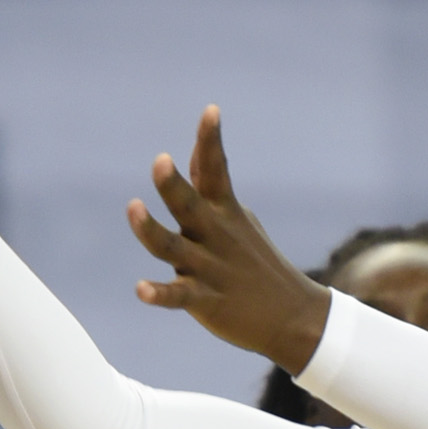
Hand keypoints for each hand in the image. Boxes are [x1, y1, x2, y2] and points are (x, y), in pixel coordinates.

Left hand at [128, 105, 329, 366]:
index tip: (210, 111)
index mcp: (224, 213)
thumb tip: (198, 152)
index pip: (216, 170)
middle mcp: (214, 236)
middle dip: (174, 184)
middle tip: (161, 161)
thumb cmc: (258, 263)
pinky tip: (140, 289)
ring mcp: (209, 269)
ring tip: (134, 208)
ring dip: (151, 230)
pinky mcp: (205, 301)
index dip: (211, 141)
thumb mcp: (237, 218)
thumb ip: (211, 186)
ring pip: (173, 248)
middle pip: (189, 205)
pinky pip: (178, 296)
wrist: (293, 318)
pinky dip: (159, 293)